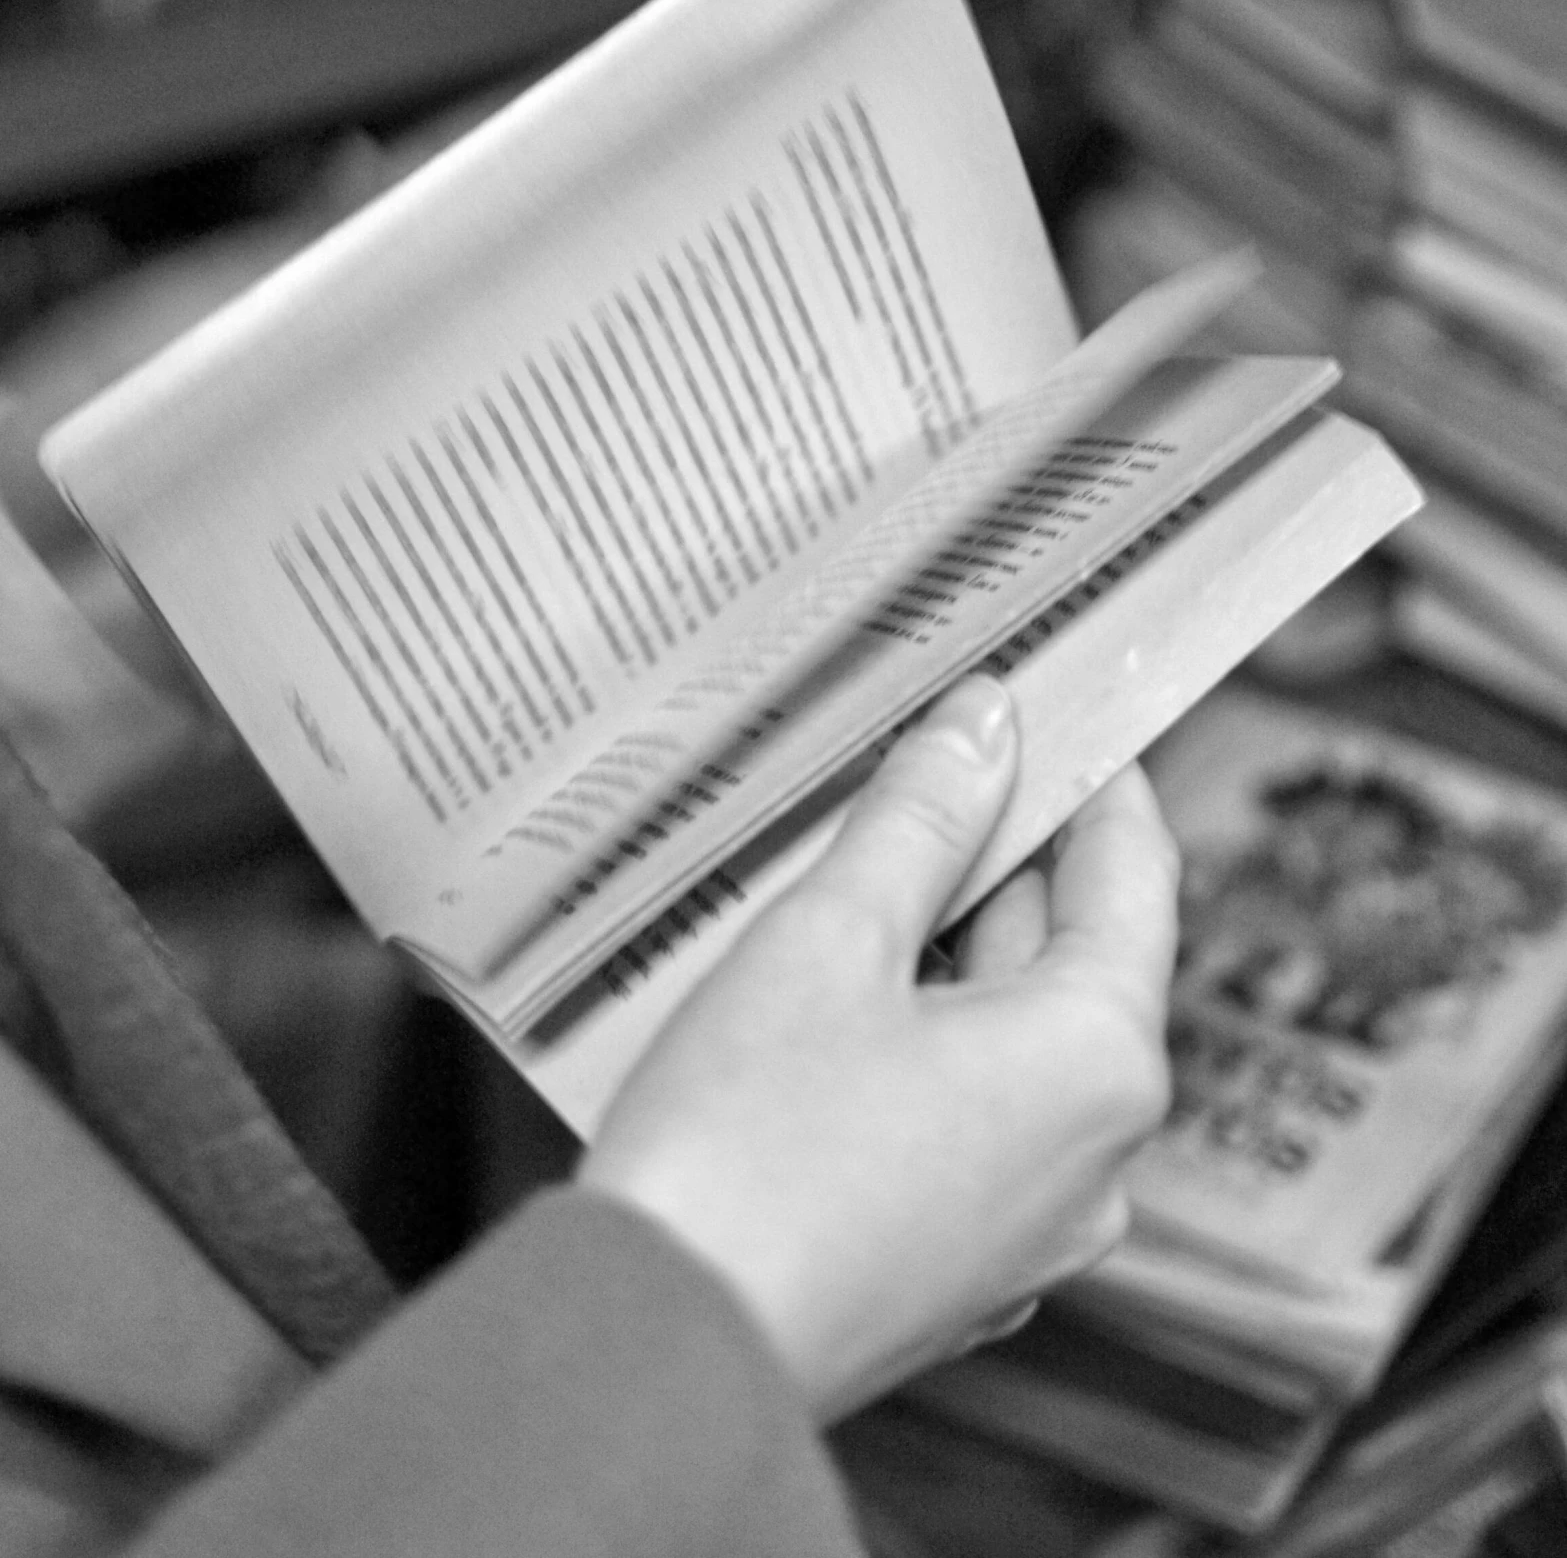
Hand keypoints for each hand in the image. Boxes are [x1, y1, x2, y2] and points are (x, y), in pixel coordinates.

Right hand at [580, 675, 1180, 1421]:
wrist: (662, 1349)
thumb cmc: (744, 1151)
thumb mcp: (833, 939)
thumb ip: (923, 817)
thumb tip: (987, 721)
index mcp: (1099, 1061)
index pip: (1135, 873)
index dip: (1092, 773)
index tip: (1051, 701)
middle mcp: (1097, 1154)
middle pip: (1073, 953)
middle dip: (999, 856)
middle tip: (926, 760)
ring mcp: (1033, 1222)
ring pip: (1015, 1033)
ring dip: (949, 946)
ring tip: (857, 868)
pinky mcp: (963, 1261)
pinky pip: (975, 1111)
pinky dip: (927, 1036)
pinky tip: (837, 991)